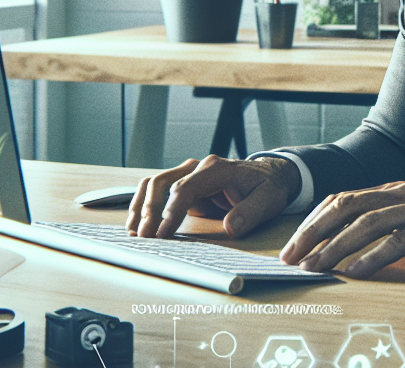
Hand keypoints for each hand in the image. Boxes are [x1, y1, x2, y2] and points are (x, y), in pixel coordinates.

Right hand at [126, 155, 300, 238]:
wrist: (270, 176)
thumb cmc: (268, 188)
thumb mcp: (268, 201)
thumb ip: (250, 213)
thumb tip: (231, 227)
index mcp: (217, 169)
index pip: (186, 187)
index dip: (171, 210)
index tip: (162, 233)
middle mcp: (199, 167)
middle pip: (164, 182)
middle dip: (150, 210)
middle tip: (144, 237)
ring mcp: (190, 174)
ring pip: (155, 183)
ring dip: (141, 206)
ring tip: (134, 232)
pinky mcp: (185, 185)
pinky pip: (158, 190)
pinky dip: (144, 204)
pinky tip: (137, 223)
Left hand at [280, 181, 404, 277]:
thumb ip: (393, 224)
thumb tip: (358, 246)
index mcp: (395, 191)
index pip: (342, 200)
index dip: (313, 222)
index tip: (294, 245)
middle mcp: (402, 195)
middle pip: (345, 207)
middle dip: (312, 233)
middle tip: (291, 257)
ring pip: (366, 223)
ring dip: (335, 246)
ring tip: (315, 265)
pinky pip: (398, 242)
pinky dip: (373, 257)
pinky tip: (357, 271)